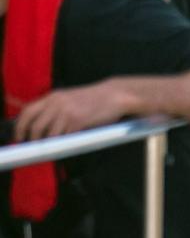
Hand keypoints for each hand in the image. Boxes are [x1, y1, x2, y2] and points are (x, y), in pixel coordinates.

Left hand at [14, 79, 132, 141]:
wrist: (115, 95)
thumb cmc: (93, 99)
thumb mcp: (69, 99)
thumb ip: (54, 108)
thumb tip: (40, 127)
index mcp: (53, 96)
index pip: (27, 111)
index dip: (20, 127)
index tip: (20, 137)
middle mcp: (57, 103)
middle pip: (34, 126)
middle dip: (32, 140)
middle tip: (34, 147)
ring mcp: (67, 112)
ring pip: (49, 135)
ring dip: (49, 144)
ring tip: (52, 148)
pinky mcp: (78, 121)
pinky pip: (65, 138)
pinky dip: (64, 144)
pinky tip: (67, 144)